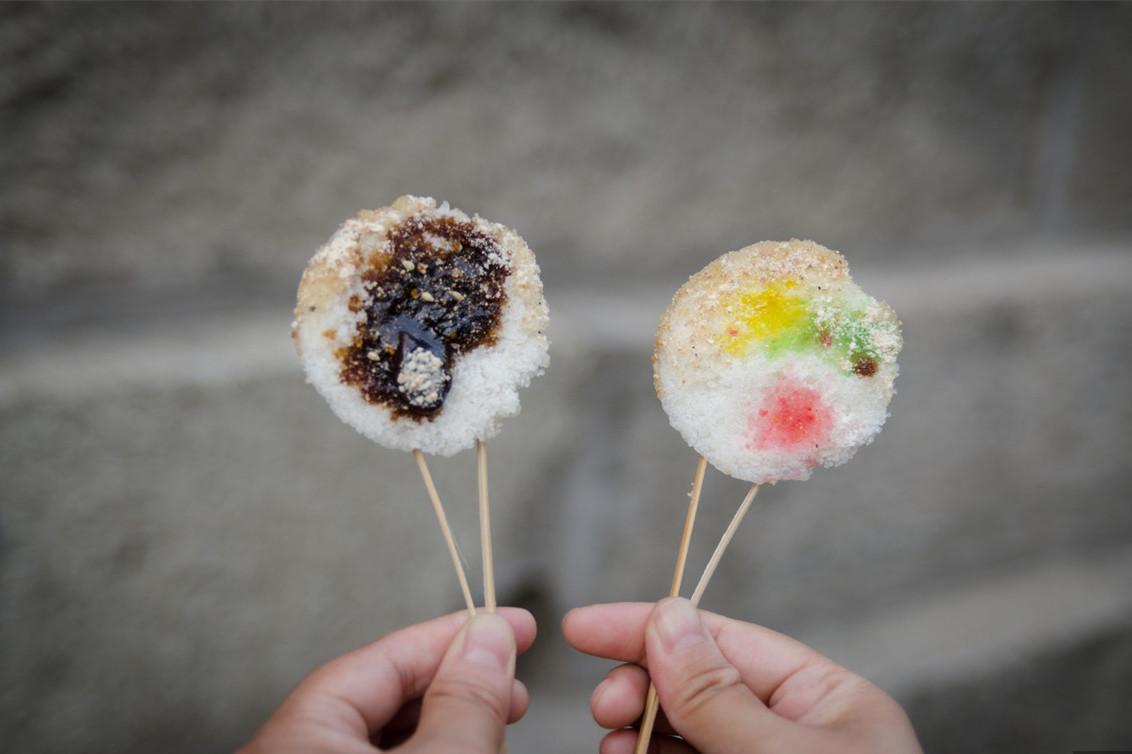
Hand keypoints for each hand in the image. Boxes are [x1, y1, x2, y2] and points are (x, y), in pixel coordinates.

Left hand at [240, 608, 535, 753]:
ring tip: (502, 718)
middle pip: (383, 698)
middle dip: (457, 682)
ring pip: (389, 738)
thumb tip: (489, 637)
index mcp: (294, 739)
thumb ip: (463, 701)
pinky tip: (472, 748)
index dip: (453, 636)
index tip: (510, 622)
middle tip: (514, 678)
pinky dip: (434, 751)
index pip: (381, 660)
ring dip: (451, 721)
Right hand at [564, 599, 921, 753]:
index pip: (728, 640)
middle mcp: (794, 737)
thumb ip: (718, 696)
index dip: (652, 626)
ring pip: (684, 736)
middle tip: (605, 709)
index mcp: (827, 703)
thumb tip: (668, 620)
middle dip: (644, 688)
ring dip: (640, 734)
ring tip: (615, 746)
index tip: (581, 628)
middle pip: (699, 685)